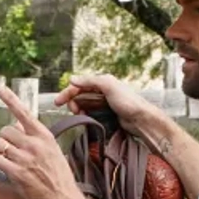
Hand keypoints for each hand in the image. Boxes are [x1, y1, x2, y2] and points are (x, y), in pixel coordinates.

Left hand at [0, 83, 85, 198]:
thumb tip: (16, 128)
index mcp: (44, 136)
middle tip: (4, 150)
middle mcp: (34, 144)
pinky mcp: (16, 172)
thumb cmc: (58, 177)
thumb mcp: (52, 151)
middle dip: (2, 139)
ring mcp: (25, 158)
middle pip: (5, 130)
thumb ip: (35, 139)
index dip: (9, 98)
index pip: (23, 112)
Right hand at [54, 71, 171, 153]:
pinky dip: (85, 115)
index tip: (58, 103)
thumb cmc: (128, 101)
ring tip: (80, 116)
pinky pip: (91, 112)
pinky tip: (86, 119)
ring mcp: (104, 102)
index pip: (79, 85)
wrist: (141, 119)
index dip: (68, 92)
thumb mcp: (108, 86)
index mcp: (102, 81)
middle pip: (80, 95)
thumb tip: (72, 79)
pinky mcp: (106, 113)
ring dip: (79, 109)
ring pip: (84, 104)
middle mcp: (102, 90)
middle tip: (73, 111)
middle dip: (73, 102)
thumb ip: (90, 81)